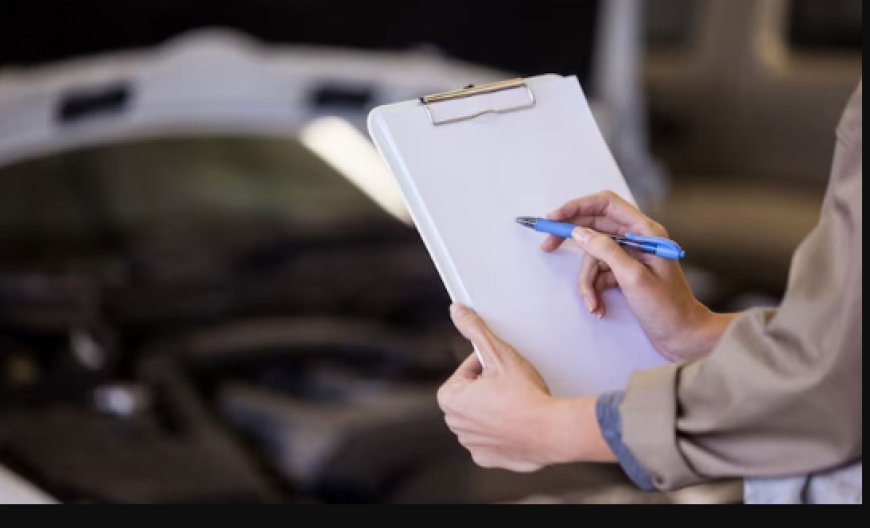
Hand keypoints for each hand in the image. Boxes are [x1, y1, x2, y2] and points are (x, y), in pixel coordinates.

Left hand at [436, 304, 613, 471]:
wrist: (551, 431)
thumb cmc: (524, 393)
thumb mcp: (499, 354)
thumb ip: (475, 330)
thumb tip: (457, 311)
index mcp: (450, 398)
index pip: (468, 369)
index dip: (488, 364)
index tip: (504, 368)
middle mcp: (455, 423)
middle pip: (473, 393)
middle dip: (489, 386)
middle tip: (513, 384)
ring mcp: (471, 444)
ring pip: (483, 416)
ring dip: (495, 407)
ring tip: (517, 403)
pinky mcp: (488, 459)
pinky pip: (492, 439)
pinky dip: (503, 430)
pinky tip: (518, 423)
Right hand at [541, 191, 733, 361]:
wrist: (683, 336)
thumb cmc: (668, 308)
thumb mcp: (633, 278)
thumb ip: (606, 250)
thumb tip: (579, 232)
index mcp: (645, 231)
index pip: (606, 204)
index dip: (577, 207)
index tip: (554, 218)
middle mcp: (637, 239)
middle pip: (595, 228)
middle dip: (571, 241)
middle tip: (547, 247)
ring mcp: (630, 257)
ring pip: (593, 257)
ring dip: (587, 281)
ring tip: (592, 302)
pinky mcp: (624, 274)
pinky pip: (598, 274)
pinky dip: (593, 290)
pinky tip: (598, 307)